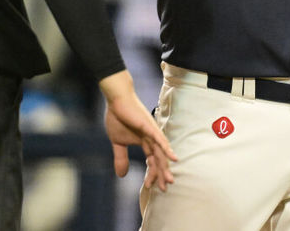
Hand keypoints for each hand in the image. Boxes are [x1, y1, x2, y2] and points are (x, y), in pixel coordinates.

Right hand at [99, 71, 176, 190]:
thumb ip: (121, 158)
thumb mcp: (117, 142)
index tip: (149, 187)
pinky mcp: (148, 126)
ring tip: (169, 179)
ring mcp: (151, 132)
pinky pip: (159, 139)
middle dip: (161, 174)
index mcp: (145, 142)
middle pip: (159, 159)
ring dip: (164, 166)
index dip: (151, 174)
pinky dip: (166, 149)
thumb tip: (121, 175)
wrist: (116, 100)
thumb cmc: (118, 117)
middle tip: (165, 188)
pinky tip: (173, 158)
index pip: (151, 161)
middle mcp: (151, 138)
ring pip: (160, 152)